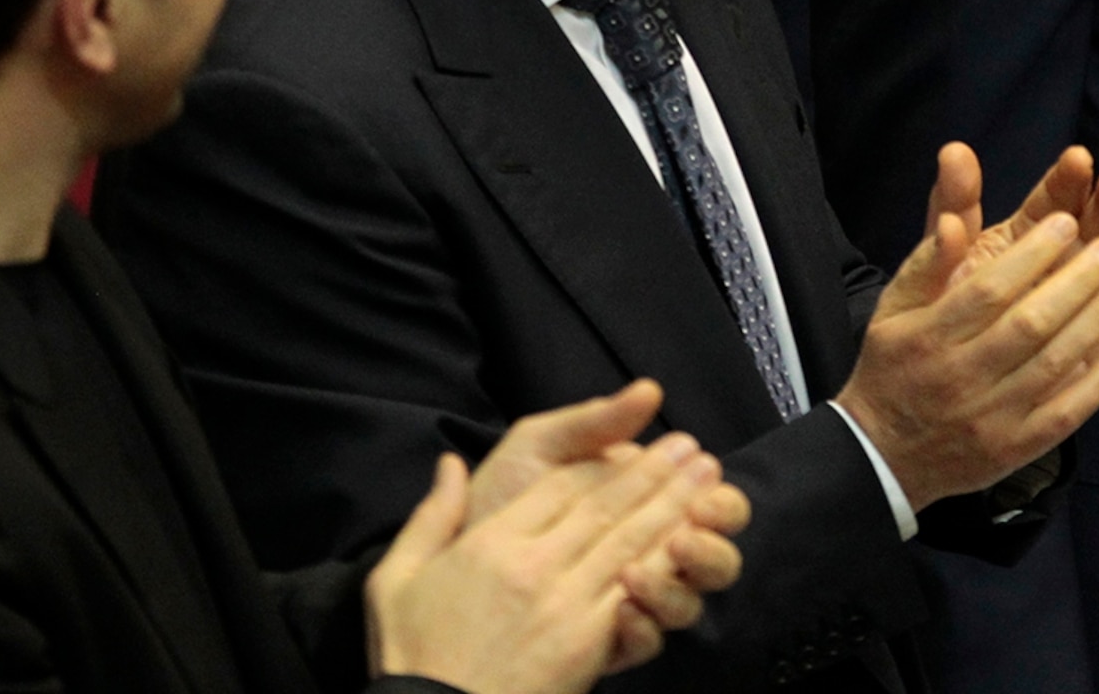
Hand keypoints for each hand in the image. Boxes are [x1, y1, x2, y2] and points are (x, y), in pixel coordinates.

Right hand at [367, 433, 731, 693]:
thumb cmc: (410, 656)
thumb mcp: (394, 579)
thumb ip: (430, 516)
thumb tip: (449, 463)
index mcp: (489, 543)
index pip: (559, 487)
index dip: (603, 461)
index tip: (635, 442)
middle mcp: (531, 565)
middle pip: (604, 505)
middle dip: (654, 472)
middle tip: (691, 447)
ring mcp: (562, 601)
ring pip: (628, 539)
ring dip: (672, 504)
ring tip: (704, 477)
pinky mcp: (585, 640)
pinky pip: (633, 588)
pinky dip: (666, 559)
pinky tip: (689, 539)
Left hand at [462, 380, 752, 673]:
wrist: (439, 567)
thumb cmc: (493, 500)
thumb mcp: (534, 449)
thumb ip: (591, 421)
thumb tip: (652, 389)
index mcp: (640, 502)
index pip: (705, 498)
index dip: (713, 492)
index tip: (704, 476)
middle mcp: (647, 551)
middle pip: (714, 554)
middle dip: (712, 543)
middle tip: (688, 532)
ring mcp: (631, 599)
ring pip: (688, 602)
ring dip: (676, 587)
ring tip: (638, 573)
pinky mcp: (606, 642)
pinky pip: (646, 642)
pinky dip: (641, 627)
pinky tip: (620, 611)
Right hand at [836, 151, 1098, 509]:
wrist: (883, 457)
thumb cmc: (894, 367)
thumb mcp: (893, 309)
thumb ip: (927, 264)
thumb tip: (955, 223)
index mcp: (930, 337)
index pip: (989, 291)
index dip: (1032, 255)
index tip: (1068, 221)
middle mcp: (960, 378)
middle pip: (1029, 324)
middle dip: (1078, 281)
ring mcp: (990, 419)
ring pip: (1053, 365)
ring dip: (1097, 320)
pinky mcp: (1013, 450)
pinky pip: (1063, 416)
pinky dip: (1098, 383)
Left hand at [936, 142, 1098, 346]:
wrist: (946, 395)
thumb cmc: (943, 321)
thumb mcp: (938, 262)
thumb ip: (951, 206)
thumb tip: (953, 150)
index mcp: (1033, 236)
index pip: (1058, 199)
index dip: (1069, 178)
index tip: (1077, 157)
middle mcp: (1071, 262)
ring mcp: (1096, 299)